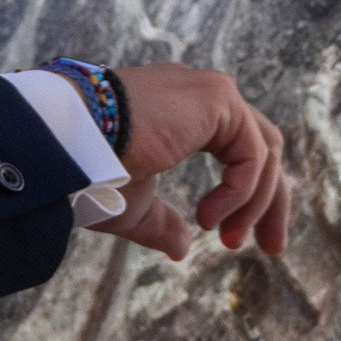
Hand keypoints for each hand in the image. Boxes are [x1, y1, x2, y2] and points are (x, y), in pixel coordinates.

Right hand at [89, 65, 290, 261]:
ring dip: (255, 203)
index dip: (249, 198)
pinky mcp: (216, 97)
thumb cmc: (89, 170)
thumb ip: (161, 223)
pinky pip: (250, 154)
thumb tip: (182, 248)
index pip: (238, 150)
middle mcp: (200, 94)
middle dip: (269, 201)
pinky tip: (207, 217)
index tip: (236, 241)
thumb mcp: (132, 206)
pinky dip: (239, 192)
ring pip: (262, 151)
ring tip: (226, 239)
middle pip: (262, 147)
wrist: (68, 144)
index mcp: (183, 112)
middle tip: (272, 248)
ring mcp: (210, 91)